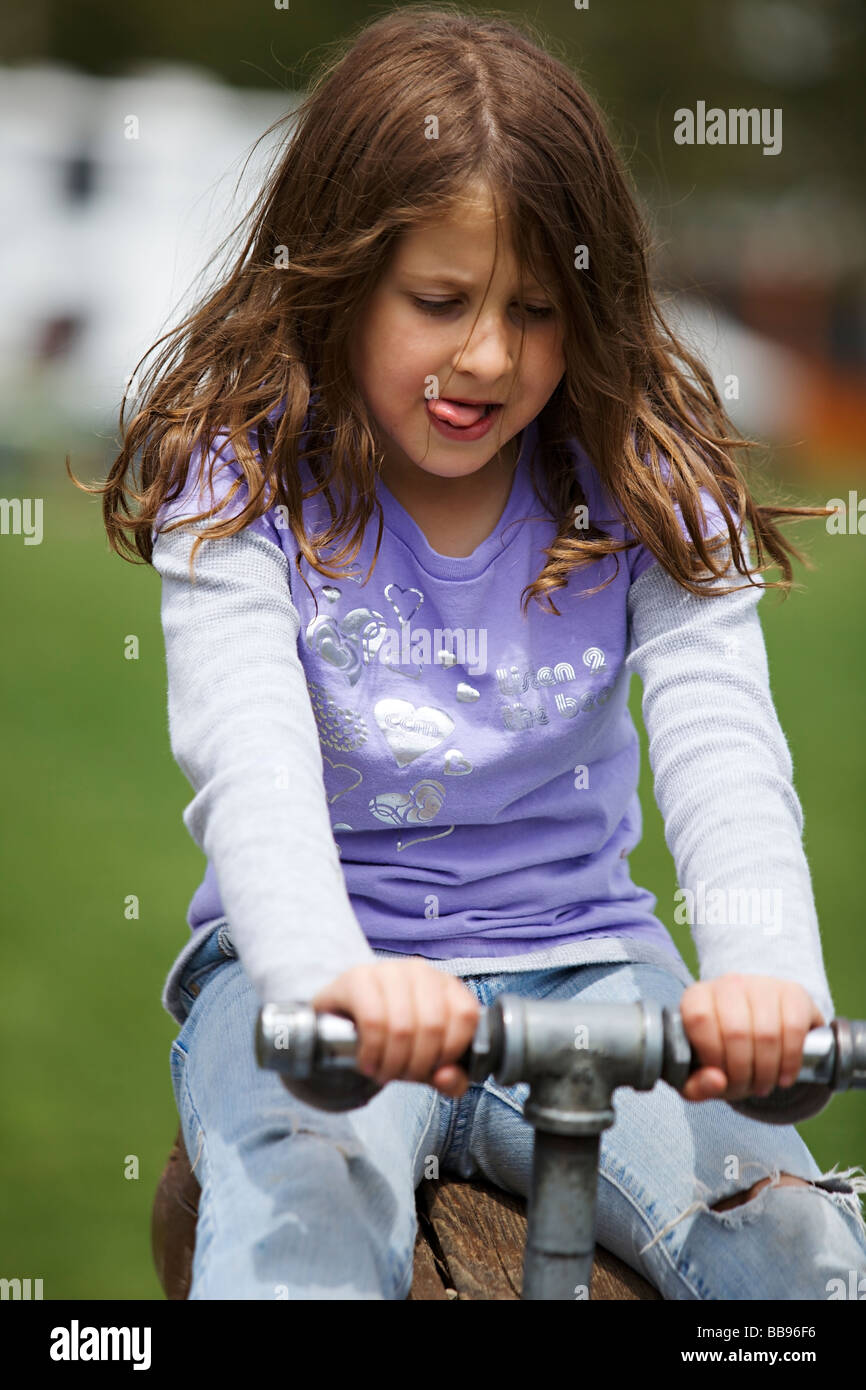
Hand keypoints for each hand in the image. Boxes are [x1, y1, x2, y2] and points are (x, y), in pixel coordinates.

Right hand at [311, 958, 481, 1097]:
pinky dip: (372, 1051)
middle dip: (417, 1065)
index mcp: (447, 985)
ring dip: (392, 1062)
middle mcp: (421, 971)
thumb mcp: (426, 1060)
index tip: (435, 1069)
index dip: (452, 1051)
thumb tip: (448, 1077)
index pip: (466, 1014)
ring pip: (402, 1026)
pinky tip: (368, 1061)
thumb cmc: (393, 1038)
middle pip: (432, 1026)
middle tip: (402, 1076)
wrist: (343, 1021)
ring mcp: (389, 970)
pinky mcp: (358, 978)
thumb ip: (450, 1077)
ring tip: (383, 1072)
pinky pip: (372, 1020)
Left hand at [678, 973, 824, 1102]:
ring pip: (766, 1033)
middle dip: (742, 1072)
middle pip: (735, 1031)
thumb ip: (696, 1085)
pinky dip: (790, 1061)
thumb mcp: (700, 1074)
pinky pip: (793, 1028)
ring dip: (766, 1071)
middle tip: (747, 1088)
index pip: (699, 1019)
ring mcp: (762, 984)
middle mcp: (728, 984)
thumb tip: (716, 1081)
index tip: (721, 1078)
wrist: (761, 1031)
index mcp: (697, 997)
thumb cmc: (724, 1054)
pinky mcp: (793, 992)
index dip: (711, 1055)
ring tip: (763, 1084)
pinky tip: (784, 1076)